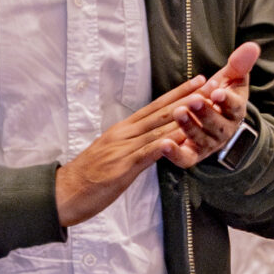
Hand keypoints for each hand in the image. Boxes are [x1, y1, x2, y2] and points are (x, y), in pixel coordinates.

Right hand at [55, 78, 206, 226]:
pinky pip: (146, 154)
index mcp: (122, 130)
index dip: (178, 93)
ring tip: (202, 105)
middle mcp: (124, 134)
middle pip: (160, 112)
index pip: (154, 106)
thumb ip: (133, 145)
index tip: (197, 81)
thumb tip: (154, 140)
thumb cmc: (87, 176)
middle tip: (210, 85)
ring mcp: (123, 149)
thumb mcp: (112, 153)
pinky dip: (163, 146)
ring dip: (182, 117)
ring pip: (157, 129)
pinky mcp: (121, 167)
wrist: (63, 192)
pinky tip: (178, 140)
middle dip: (187, 98)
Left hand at [165, 42, 259, 168]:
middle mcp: (224, 130)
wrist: (212, 116)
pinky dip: (175, 154)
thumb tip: (252, 46)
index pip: (234, 107)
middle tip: (194, 101)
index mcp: (235, 111)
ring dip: (189, 127)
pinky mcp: (192, 154)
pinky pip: (185, 159)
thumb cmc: (222, 94)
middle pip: (217, 125)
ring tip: (178, 112)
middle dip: (205, 113)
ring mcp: (208, 144)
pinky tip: (163, 144)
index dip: (227, 100)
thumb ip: (240, 63)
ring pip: (201, 139)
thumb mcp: (232, 78)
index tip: (217, 92)